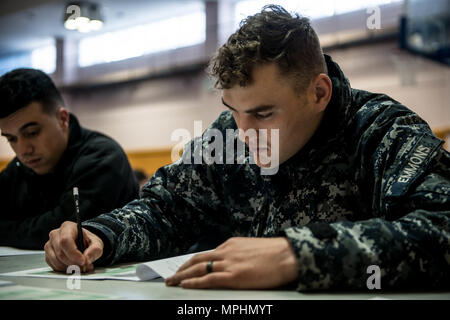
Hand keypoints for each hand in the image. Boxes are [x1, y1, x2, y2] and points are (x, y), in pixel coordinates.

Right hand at [44, 221, 103, 272]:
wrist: (83, 244)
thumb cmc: (88, 241)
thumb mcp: (97, 243)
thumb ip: (95, 249)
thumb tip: (87, 258)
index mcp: (68, 227)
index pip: (65, 240)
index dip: (73, 253)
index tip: (83, 261)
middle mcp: (56, 234)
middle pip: (60, 252)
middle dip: (73, 263)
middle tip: (84, 266)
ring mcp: (50, 245)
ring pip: (56, 261)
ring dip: (69, 267)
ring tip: (80, 267)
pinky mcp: (48, 255)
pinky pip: (54, 266)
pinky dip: (64, 269)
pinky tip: (73, 266)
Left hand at [165, 237, 297, 288]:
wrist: (288, 255)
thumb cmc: (275, 253)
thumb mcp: (252, 248)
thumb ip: (238, 253)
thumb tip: (231, 262)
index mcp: (231, 244)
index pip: (206, 254)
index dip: (192, 262)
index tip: (184, 268)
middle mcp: (226, 251)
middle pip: (197, 260)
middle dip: (182, 269)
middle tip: (171, 276)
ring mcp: (229, 263)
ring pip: (199, 269)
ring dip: (183, 276)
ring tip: (172, 282)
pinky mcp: (234, 275)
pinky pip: (209, 279)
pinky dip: (194, 282)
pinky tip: (185, 285)